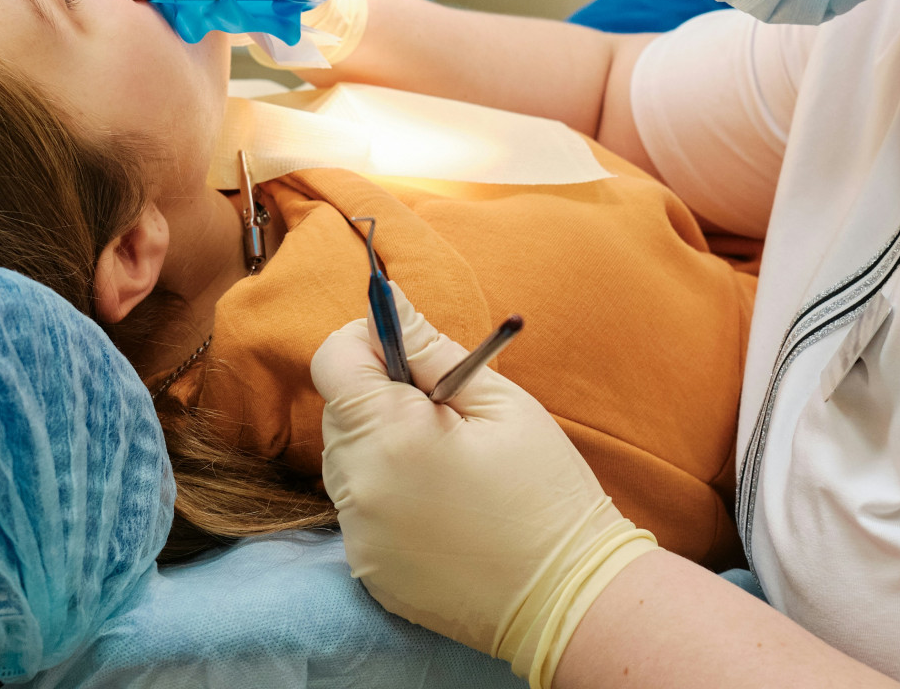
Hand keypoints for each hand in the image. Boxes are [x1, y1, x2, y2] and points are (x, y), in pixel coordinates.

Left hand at [312, 287, 656, 688]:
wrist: (566, 596)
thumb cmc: (545, 490)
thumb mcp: (501, 404)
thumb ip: (433, 349)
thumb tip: (390, 303)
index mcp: (389, 434)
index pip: (333, 361)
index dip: (367, 342)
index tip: (409, 352)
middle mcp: (358, 487)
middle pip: (339, 412)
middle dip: (380, 397)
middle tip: (446, 412)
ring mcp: (359, 536)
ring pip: (347, 462)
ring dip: (382, 447)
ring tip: (449, 465)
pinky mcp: (367, 570)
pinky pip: (361, 510)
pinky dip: (389, 496)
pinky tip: (443, 507)